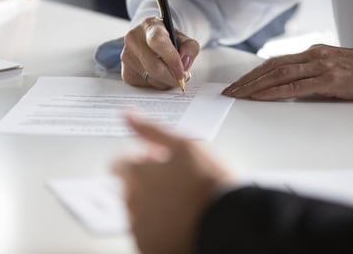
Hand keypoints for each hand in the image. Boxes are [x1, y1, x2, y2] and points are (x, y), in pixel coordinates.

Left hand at [113, 113, 232, 253]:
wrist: (232, 224)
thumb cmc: (212, 183)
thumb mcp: (184, 145)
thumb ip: (150, 130)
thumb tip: (126, 113)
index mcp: (136, 175)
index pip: (120, 164)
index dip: (141, 160)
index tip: (160, 163)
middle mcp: (132, 203)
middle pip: (129, 188)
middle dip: (147, 183)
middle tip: (179, 183)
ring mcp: (140, 229)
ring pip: (138, 212)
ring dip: (153, 205)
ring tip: (184, 204)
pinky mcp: (150, 249)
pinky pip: (148, 235)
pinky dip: (160, 229)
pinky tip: (183, 222)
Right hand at [121, 17, 199, 88]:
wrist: (149, 40)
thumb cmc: (167, 39)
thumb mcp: (183, 37)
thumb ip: (190, 48)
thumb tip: (184, 64)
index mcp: (150, 26)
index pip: (158, 42)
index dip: (171, 60)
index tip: (182, 72)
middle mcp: (133, 39)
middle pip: (155, 67)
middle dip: (172, 77)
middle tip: (182, 78)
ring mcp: (127, 56)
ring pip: (152, 79)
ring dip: (166, 81)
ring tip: (170, 73)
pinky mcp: (125, 72)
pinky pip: (146, 85)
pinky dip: (157, 84)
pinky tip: (158, 75)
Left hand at [222, 44, 352, 100]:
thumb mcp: (332, 70)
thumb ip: (310, 75)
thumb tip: (286, 88)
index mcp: (312, 53)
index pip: (275, 62)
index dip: (253, 73)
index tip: (237, 84)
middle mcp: (313, 56)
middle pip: (271, 66)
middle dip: (247, 80)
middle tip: (229, 91)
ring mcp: (321, 66)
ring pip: (279, 74)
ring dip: (255, 86)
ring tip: (238, 95)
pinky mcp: (330, 80)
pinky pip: (296, 86)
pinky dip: (275, 91)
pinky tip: (261, 97)